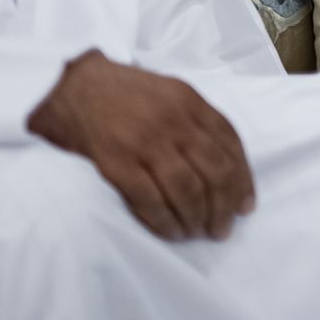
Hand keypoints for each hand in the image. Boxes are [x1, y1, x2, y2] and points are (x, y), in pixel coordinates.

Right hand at [28, 50, 256, 240]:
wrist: (74, 86)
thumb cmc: (127, 93)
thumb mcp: (172, 94)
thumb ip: (199, 123)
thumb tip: (227, 168)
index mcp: (192, 102)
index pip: (231, 146)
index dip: (244, 180)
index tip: (245, 207)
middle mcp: (175, 121)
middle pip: (215, 172)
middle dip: (224, 207)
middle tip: (222, 229)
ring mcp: (145, 142)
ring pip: (187, 189)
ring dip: (197, 218)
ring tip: (198, 233)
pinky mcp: (116, 162)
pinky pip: (149, 200)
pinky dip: (165, 222)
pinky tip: (171, 232)